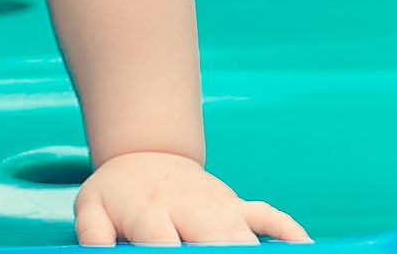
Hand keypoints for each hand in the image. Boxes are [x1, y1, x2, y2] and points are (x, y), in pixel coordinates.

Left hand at [75, 152, 309, 245]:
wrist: (145, 153)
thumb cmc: (117, 192)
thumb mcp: (91, 209)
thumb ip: (92, 235)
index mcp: (148, 211)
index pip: (161, 241)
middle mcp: (187, 207)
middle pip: (212, 238)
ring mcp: (216, 204)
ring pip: (241, 233)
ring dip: (252, 251)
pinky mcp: (235, 203)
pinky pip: (268, 216)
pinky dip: (288, 231)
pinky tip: (304, 248)